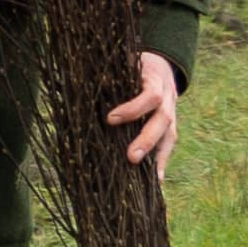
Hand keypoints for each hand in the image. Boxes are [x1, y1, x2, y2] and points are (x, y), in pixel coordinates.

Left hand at [108, 52, 182, 173]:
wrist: (161, 66)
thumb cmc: (132, 66)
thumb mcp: (124, 64)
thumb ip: (107, 75)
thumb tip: (74, 83)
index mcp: (155, 81)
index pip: (149, 96)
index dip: (132, 108)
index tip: (110, 119)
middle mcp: (168, 99)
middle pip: (162, 120)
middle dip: (146, 139)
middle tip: (130, 157)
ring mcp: (173, 113)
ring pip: (170, 135)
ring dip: (157, 157)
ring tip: (148, 179)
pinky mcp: (172, 126)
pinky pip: (169, 146)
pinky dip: (162, 163)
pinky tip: (156, 182)